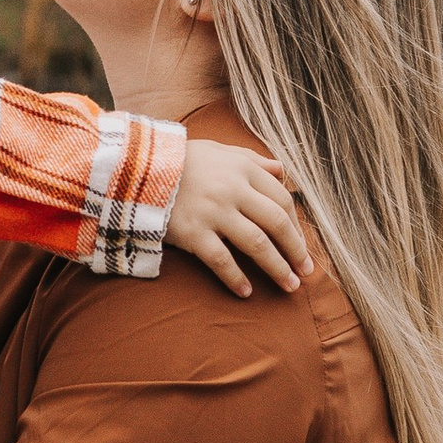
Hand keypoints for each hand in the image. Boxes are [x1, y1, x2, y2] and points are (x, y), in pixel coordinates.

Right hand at [165, 138, 314, 298]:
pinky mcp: (193, 232)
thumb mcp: (219, 150)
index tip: (300, 244)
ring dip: (277, 268)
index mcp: (243, 169)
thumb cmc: (181, 160)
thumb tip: (282, 171)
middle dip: (296, 250)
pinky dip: (236, 278)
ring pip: (257, 244)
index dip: (296, 225)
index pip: (282, 199)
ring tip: (289, 286)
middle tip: (306, 271)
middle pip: (276, 223)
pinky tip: (246, 292)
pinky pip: (221, 260)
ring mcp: (213, 212)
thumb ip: (252, 159)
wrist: (136, 168)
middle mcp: (233, 190)